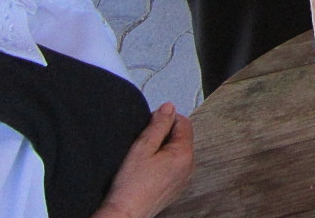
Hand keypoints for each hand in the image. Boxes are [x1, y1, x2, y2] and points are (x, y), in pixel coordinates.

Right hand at [92, 103, 193, 217]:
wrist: (125, 214)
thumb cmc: (130, 186)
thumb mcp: (142, 147)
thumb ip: (158, 125)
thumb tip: (169, 107)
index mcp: (184, 154)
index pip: (184, 122)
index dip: (166, 119)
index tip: (150, 125)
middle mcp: (189, 166)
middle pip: (182, 137)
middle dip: (164, 135)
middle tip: (144, 144)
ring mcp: (184, 178)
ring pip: (177, 152)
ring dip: (163, 149)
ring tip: (145, 159)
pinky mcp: (176, 188)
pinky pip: (174, 166)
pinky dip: (163, 163)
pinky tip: (148, 170)